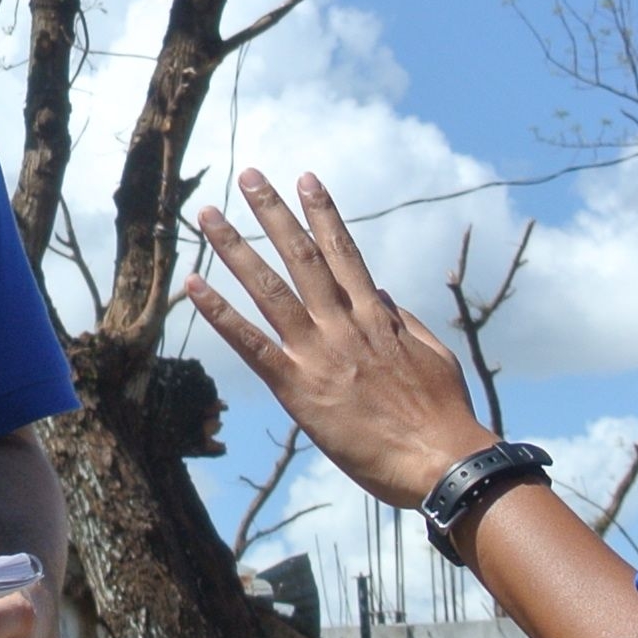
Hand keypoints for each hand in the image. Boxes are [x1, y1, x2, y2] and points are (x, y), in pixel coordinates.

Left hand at [182, 169, 494, 509]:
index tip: (307, 179)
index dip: (323, 213)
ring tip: (208, 215)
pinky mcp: (297, 389)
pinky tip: (194, 285)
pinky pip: (250, 344)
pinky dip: (220, 313)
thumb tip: (381, 295)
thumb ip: (403, 322)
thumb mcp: (433, 356)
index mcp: (377, 317)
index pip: (344, 252)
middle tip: (249, 176)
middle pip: (302, 256)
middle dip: (273, 213)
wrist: (441, 461)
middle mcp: (344, 325)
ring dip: (235, 247)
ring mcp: (318, 353)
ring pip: (269, 288)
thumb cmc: (444, 415)